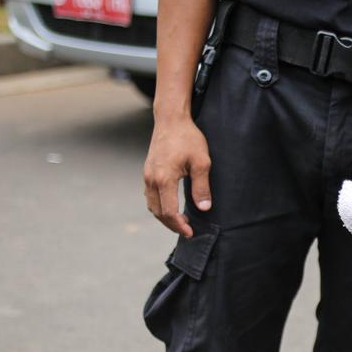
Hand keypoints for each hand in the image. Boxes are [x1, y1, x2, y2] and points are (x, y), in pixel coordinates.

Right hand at [143, 117, 210, 237]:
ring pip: (152, 206)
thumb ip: (202, 187)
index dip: (180, 225)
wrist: (170, 120)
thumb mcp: (202, 162)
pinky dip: (159, 206)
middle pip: (158, 212)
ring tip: (180, 221)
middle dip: (172, 225)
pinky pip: (150, 196)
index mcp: (164, 179)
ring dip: (164, 217)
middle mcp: (152, 179)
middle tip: (187, 231)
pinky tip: (171, 207)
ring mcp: (147, 176)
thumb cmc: (188, 138)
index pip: (169, 211)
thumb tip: (204, 208)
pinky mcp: (148, 172)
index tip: (191, 232)